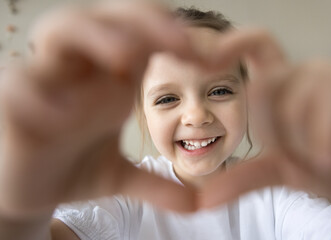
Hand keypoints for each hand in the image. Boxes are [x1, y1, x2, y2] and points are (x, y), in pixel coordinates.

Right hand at [0, 1, 200, 218]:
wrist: (30, 191)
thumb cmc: (74, 168)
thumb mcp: (121, 176)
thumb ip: (158, 184)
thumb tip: (196, 203)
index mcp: (109, 79)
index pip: (140, 34)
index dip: (173, 36)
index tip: (209, 58)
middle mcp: (80, 71)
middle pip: (106, 18)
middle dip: (144, 23)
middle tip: (181, 45)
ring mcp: (45, 82)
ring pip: (62, 30)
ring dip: (96, 36)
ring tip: (127, 60)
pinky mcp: (12, 105)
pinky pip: (19, 85)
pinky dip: (40, 93)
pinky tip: (64, 118)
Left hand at [200, 29, 330, 209]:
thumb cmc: (323, 167)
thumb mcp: (280, 170)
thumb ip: (242, 177)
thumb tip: (203, 200)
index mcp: (282, 86)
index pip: (255, 48)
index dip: (233, 43)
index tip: (207, 57)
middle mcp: (305, 74)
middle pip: (265, 87)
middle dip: (274, 133)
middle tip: (302, 158)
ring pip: (297, 95)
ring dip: (306, 143)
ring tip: (326, 159)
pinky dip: (327, 134)